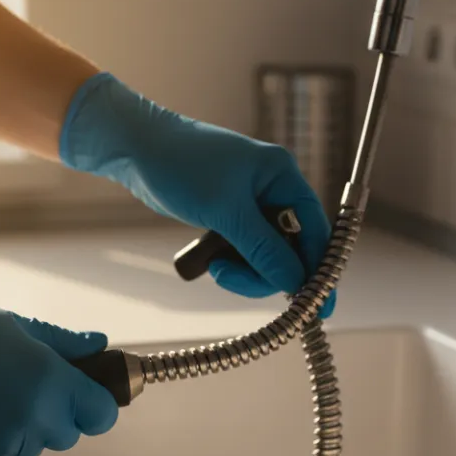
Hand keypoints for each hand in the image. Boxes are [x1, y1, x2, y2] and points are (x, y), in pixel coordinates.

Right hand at [0, 276, 117, 455]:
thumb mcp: (10, 325)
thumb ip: (61, 342)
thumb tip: (99, 346)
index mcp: (48, 378)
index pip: (101, 414)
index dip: (94, 407)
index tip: (82, 399)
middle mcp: (31, 416)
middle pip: (67, 435)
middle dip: (52, 418)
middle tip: (16, 389)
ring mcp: (1, 445)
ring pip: (30, 449)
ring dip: (16, 431)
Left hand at [59, 72, 335, 316]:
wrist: (135, 149)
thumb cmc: (180, 166)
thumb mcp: (225, 211)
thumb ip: (263, 249)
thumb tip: (296, 283)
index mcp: (282, 175)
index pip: (314, 229)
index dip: (317, 268)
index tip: (320, 306)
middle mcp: (272, 189)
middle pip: (290, 248)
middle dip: (264, 271)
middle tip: (229, 278)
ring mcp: (251, 204)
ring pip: (264, 255)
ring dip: (242, 270)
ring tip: (213, 266)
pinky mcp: (229, 216)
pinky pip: (243, 251)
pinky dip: (229, 262)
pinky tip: (207, 261)